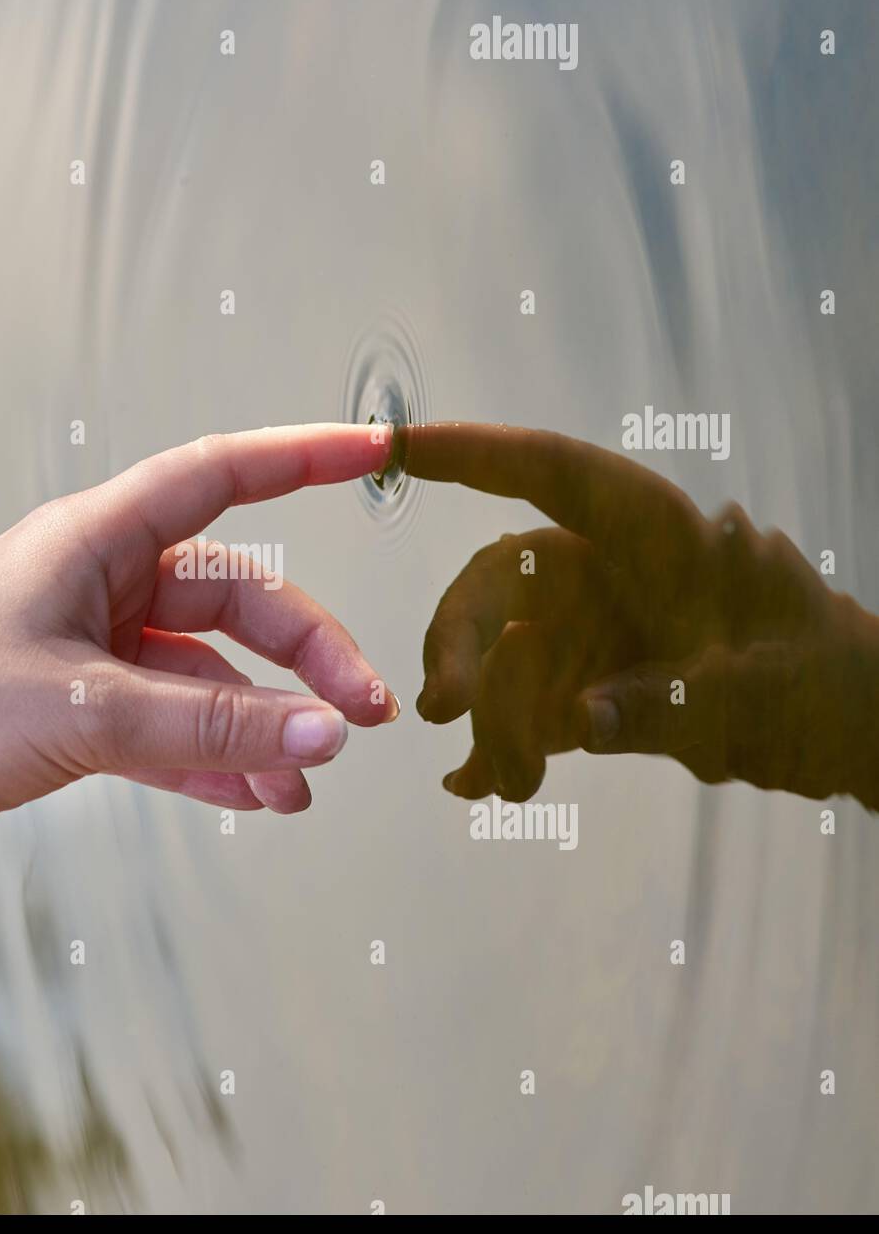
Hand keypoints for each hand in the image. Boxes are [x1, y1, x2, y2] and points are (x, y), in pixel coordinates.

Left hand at [0, 424, 398, 843]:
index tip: (376, 451)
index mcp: (97, 540)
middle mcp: (99, 581)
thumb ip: (211, 723)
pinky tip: (255, 795)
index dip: (304, 458)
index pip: (222, 475)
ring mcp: (87, 643)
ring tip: (309, 778)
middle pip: (236, 595)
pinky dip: (212, 755)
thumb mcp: (85, 711)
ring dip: (261, 720)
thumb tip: (325, 733)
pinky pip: (167, 721)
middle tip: (362, 717)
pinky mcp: (71, 702)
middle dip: (305, 655)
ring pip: (206, 668)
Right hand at [401, 423, 878, 808]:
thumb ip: (671, 704)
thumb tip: (579, 721)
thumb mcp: (760, 696)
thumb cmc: (824, 685)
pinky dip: (499, 745)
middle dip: (461, 640)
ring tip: (508, 785)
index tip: (399, 447)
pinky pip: (521, 707)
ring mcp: (592, 630)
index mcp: (660, 539)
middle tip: (445, 709)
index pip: (556, 476)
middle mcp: (609, 573)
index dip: (475, 454)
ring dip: (488, 715)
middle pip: (500, 581)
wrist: (846, 730)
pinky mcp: (586, 685)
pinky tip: (479, 785)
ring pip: (498, 652)